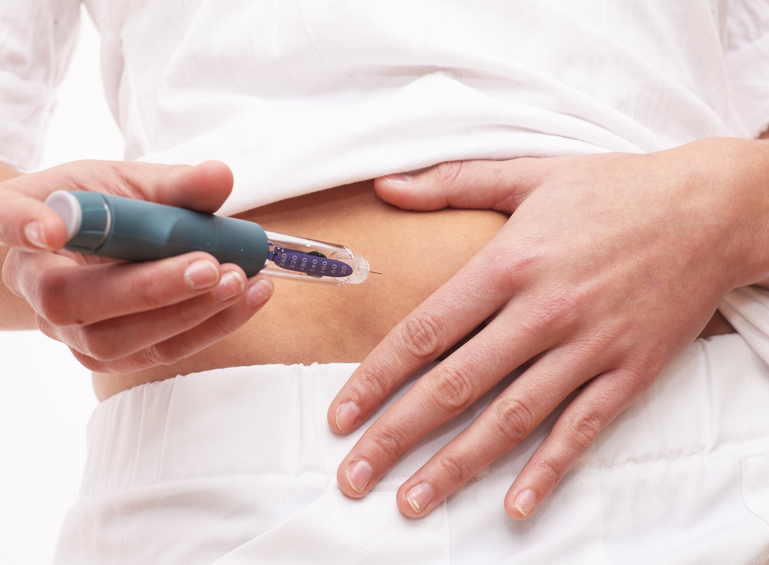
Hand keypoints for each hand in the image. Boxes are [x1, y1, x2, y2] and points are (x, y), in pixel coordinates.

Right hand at [0, 160, 272, 372]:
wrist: (97, 250)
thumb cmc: (107, 207)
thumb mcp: (132, 180)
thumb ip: (174, 182)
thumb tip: (219, 178)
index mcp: (18, 217)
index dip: (18, 224)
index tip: (50, 228)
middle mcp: (30, 282)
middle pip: (69, 299)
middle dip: (147, 288)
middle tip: (210, 265)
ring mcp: (64, 328)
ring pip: (112, 340)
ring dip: (186, 314)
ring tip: (240, 282)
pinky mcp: (105, 354)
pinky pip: (154, 353)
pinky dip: (209, 327)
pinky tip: (248, 298)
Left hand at [327, 138, 768, 518]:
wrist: (712, 209)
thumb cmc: (614, 189)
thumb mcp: (529, 172)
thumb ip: (451, 182)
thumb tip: (385, 185)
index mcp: (510, 263)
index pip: (425, 332)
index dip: (376, 378)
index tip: (340, 415)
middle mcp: (544, 312)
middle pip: (455, 386)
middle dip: (396, 435)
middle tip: (353, 476)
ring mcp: (589, 347)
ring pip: (510, 419)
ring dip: (455, 466)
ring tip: (410, 501)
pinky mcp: (629, 372)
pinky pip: (581, 431)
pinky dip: (547, 472)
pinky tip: (514, 508)